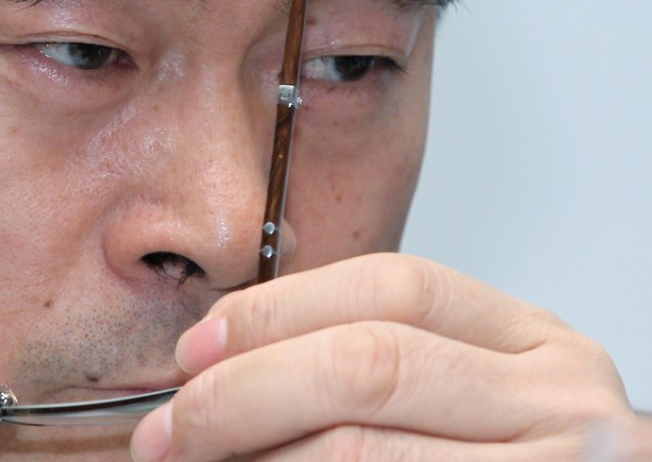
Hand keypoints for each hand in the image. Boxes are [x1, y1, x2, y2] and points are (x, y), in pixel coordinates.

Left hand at [130, 253, 636, 460]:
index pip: (390, 286)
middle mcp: (558, 397)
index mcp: (531, 341)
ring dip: (256, 454)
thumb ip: (377, 363)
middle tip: (173, 424)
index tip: (197, 346)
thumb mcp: (469, 393)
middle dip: (245, 389)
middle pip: (368, 361)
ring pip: (361, 450)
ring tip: (196, 460)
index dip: (276, 310)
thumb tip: (222, 363)